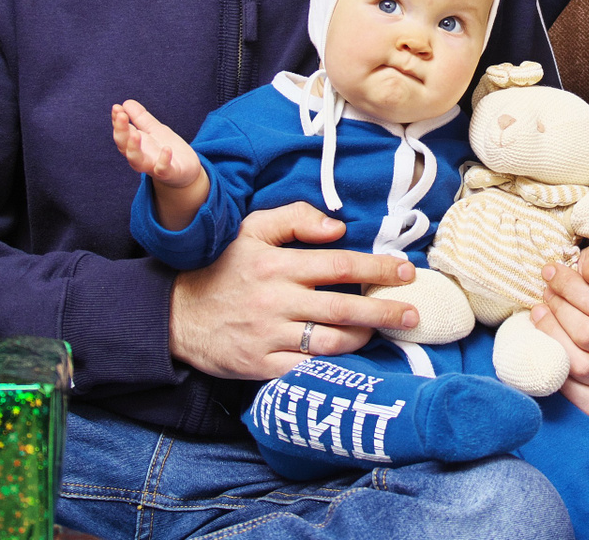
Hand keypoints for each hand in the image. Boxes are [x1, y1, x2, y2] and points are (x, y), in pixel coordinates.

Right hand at [111, 100, 200, 187]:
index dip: (117, 121)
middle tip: (121, 116)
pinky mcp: (168, 173)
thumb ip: (140, 118)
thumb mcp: (155, 130)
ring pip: (137, 161)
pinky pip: (162, 170)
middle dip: (121, 132)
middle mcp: (141, 156)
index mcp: (136, 144)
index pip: (122, 133)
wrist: (186, 171)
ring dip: (134, 148)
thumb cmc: (166, 149)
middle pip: (124, 147)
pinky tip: (166, 149)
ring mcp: (153, 166)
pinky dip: (163, 161)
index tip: (116, 108)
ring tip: (135, 134)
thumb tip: (125, 102)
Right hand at [168, 201, 422, 380]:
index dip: (377, 267)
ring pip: (330, 341)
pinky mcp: (260, 365)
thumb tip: (338, 228)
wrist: (175, 314)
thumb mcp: (251, 229)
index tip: (406, 271)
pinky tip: (352, 362)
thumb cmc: (221, 267)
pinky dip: (331, 367)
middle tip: (413, 313)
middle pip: (344, 306)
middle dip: (384, 310)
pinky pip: (305, 370)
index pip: (339, 264)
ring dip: (363, 337)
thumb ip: (295, 218)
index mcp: (277, 264)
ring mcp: (269, 336)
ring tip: (383, 332)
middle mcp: (276, 300)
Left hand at [529, 244, 588, 416]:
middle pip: (588, 334)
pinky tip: (545, 353)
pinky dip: (559, 378)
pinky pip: (579, 397)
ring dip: (552, 337)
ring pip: (580, 364)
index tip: (549, 272)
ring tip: (538, 314)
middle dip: (559, 310)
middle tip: (544, 294)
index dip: (569, 286)